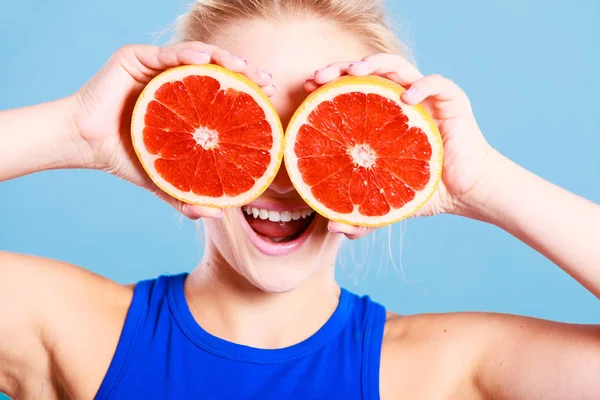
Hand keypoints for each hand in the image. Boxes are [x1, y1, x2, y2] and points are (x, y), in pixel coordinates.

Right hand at [72, 42, 274, 218]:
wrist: (87, 145)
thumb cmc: (127, 157)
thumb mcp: (165, 178)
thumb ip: (188, 194)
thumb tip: (218, 213)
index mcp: (187, 101)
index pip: (224, 91)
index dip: (248, 91)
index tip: (270, 98)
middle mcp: (176, 79)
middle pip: (217, 69)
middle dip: (245, 73)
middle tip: (266, 83)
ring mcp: (158, 66)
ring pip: (197, 55)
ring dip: (223, 58)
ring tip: (242, 68)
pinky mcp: (137, 58)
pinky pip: (168, 53)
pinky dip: (187, 54)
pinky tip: (204, 60)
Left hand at [305, 53, 499, 238]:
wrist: (465, 194)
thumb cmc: (424, 191)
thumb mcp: (386, 203)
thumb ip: (361, 216)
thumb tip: (332, 227)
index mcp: (382, 116)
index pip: (352, 89)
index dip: (328, 85)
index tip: (307, 89)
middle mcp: (400, 101)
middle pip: (368, 71)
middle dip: (341, 67)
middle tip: (319, 76)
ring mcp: (426, 98)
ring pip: (398, 66)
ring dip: (375, 62)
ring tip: (355, 72)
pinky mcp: (451, 102)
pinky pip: (437, 83)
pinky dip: (422, 85)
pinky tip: (406, 98)